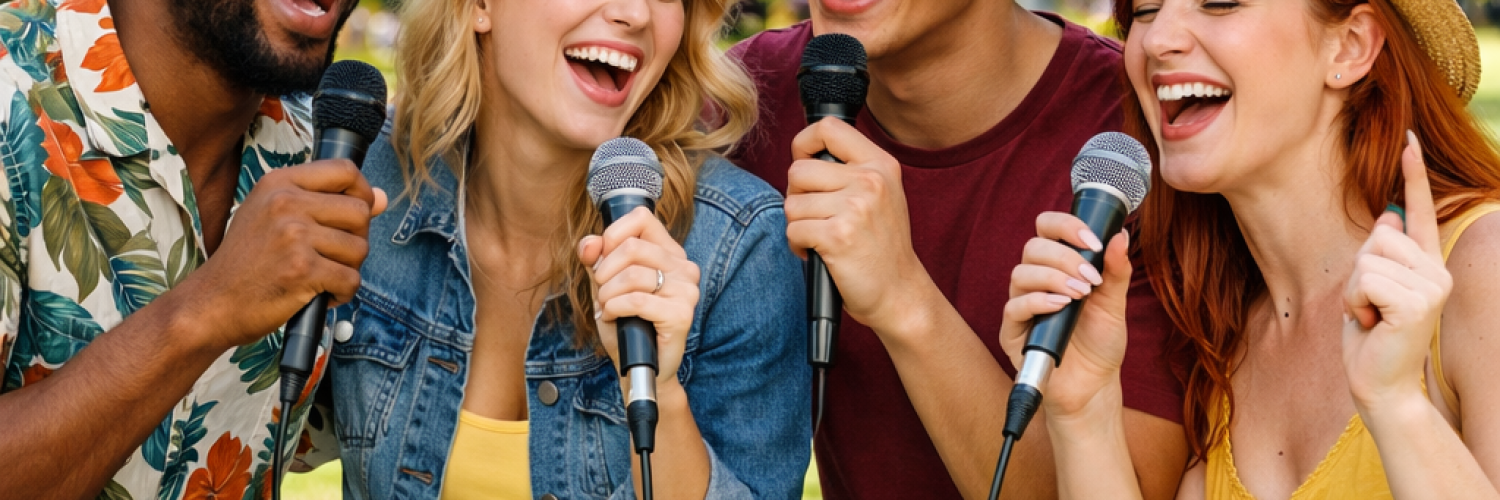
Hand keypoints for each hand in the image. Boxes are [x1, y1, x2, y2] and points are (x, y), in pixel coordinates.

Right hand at [185, 159, 386, 351]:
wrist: (212, 303)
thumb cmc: (246, 263)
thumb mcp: (274, 216)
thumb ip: (327, 202)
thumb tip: (381, 198)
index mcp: (279, 183)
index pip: (345, 170)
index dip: (362, 193)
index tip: (353, 215)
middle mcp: (286, 203)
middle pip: (361, 212)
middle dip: (357, 239)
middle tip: (332, 256)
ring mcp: (294, 236)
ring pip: (360, 248)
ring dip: (348, 269)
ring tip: (320, 276)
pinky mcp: (302, 269)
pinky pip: (351, 279)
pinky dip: (342, 293)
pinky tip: (320, 294)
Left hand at [579, 207, 700, 389]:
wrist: (640, 365)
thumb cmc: (626, 323)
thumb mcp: (605, 285)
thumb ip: (596, 259)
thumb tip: (589, 243)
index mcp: (669, 252)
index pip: (640, 218)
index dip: (612, 235)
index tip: (602, 260)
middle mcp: (683, 267)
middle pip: (631, 247)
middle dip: (604, 271)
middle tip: (602, 293)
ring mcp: (686, 290)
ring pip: (632, 274)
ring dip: (607, 294)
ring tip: (608, 307)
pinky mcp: (681, 314)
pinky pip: (637, 300)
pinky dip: (615, 308)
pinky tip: (614, 317)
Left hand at [784, 117, 928, 331]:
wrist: (899, 293)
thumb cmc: (881, 246)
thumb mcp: (880, 194)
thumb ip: (850, 170)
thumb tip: (802, 156)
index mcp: (880, 164)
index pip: (829, 128)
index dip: (804, 144)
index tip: (805, 164)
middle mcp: (870, 181)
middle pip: (798, 170)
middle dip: (797, 196)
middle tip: (816, 216)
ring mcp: (855, 208)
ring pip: (792, 204)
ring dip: (798, 225)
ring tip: (821, 238)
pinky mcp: (838, 236)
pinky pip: (793, 230)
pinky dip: (798, 246)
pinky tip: (819, 253)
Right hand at [998, 212, 1132, 417]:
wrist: (1094, 386)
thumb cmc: (1100, 343)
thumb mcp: (1114, 303)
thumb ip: (1115, 270)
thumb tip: (1120, 235)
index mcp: (1057, 267)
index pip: (1047, 229)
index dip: (1066, 226)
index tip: (1093, 242)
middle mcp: (1035, 281)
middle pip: (1033, 247)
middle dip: (1065, 257)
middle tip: (1090, 278)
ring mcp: (1022, 306)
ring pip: (1021, 273)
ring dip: (1053, 278)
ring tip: (1080, 295)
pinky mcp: (1012, 332)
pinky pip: (1014, 307)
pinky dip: (1038, 302)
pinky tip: (1061, 307)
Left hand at [1344, 131, 1450, 411]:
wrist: (1382, 384)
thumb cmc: (1371, 338)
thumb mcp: (1370, 289)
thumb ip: (1380, 256)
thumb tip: (1387, 216)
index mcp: (1425, 264)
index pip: (1418, 211)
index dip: (1413, 173)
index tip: (1408, 137)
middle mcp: (1436, 270)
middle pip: (1377, 236)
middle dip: (1359, 272)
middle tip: (1369, 307)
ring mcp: (1433, 285)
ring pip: (1369, 259)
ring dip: (1356, 291)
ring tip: (1371, 316)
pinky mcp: (1419, 303)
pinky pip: (1366, 281)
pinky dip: (1356, 304)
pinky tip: (1371, 324)